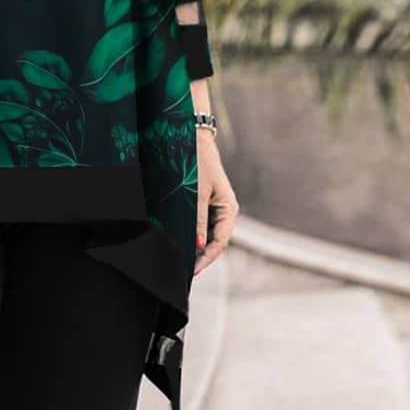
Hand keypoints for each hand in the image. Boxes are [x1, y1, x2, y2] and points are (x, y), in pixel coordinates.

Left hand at [194, 128, 237, 275]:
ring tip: (180, 259)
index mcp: (229, 210)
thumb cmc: (198, 163)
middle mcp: (224, 211)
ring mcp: (215, 207)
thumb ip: (198, 219)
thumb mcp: (197, 193)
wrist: (193, 138)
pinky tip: (180, 240)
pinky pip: (200, 224)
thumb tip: (198, 245)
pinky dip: (192, 234)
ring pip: (206, 234)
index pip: (220, 243)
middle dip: (200, 256)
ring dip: (195, 246)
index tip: (192, 271)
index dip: (206, 259)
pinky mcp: (204, 203)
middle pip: (214, 241)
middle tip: (183, 270)